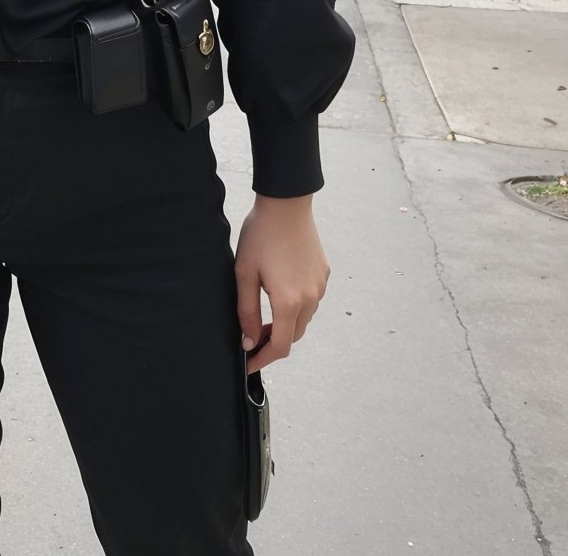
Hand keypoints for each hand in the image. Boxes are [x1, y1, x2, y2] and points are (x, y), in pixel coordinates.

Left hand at [234, 195, 329, 371]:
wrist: (286, 203)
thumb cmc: (261, 234)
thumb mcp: (244, 273)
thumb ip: (246, 311)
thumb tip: (248, 340)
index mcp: (289, 302)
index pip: (280, 347)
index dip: (263, 359)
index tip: (249, 364)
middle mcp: (310, 298)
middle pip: (294, 336)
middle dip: (273, 343)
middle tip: (251, 338)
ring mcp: (320, 286)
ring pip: (304, 319)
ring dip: (286, 324)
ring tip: (264, 317)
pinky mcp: (323, 274)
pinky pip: (311, 300)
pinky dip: (296, 306)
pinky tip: (279, 293)